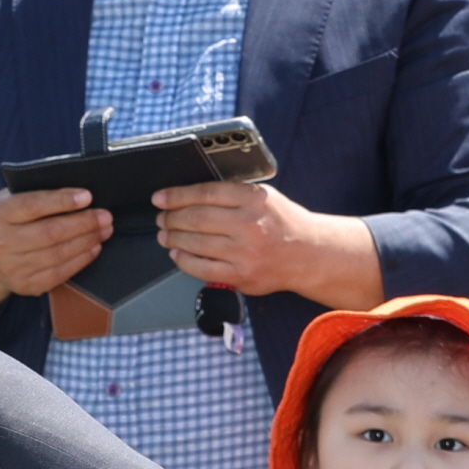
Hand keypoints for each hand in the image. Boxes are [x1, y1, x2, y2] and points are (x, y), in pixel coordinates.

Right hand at [0, 186, 108, 311]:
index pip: (34, 206)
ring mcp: (14, 268)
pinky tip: (93, 248)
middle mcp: (4, 243)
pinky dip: (81, 261)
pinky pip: (60, 274)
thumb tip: (77, 193)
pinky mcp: (26, 285)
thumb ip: (35, 195)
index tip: (87, 197)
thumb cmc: (3, 223)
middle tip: (105, 216)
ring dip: (87, 241)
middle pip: (51, 233)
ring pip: (59, 254)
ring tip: (104, 230)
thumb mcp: (8, 201)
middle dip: (84, 223)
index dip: (63, 201)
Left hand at [152, 180, 378, 302]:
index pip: (206, 193)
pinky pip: (202, 268)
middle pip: (197, 218)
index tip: (160, 197)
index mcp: (254, 199)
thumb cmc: (282, 223)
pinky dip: (184, 260)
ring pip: (196, 243)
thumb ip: (233, 194)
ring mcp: (245, 252)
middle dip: (171, 218)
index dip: (177, 195)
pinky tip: (177, 253)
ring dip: (173, 238)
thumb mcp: (264, 197)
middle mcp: (249, 225)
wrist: (308, 254)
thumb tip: (190, 195)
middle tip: (161, 217)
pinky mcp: (241, 275)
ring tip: (165, 234)